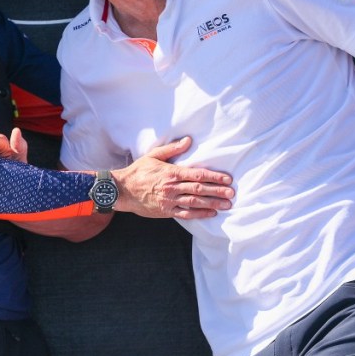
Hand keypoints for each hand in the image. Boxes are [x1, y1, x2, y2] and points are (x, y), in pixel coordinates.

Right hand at [113, 136, 233, 219]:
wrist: (122, 190)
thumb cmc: (138, 171)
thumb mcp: (154, 155)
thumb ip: (172, 149)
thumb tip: (188, 140)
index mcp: (172, 173)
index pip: (198, 174)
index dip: (214, 177)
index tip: (227, 179)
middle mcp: (173, 187)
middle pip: (200, 189)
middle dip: (218, 191)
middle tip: (232, 194)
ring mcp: (170, 200)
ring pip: (195, 202)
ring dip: (212, 203)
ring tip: (226, 204)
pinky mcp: (166, 211)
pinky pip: (186, 214)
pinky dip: (199, 214)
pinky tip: (211, 213)